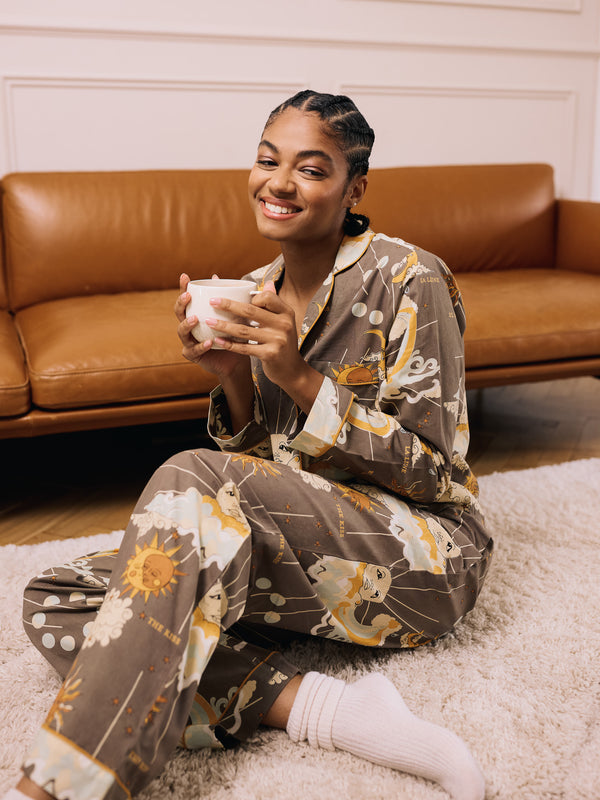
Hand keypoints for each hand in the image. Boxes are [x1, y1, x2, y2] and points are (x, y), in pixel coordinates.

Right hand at [174, 273, 250, 384]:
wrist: (236, 360)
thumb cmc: (232, 336)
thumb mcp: (232, 315)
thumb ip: (226, 298)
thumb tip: (219, 276)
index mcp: (196, 314)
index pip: (187, 299)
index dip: (183, 287)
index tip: (185, 276)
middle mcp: (189, 327)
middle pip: (179, 313)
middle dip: (181, 303)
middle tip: (188, 296)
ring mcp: (189, 341)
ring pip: (181, 331)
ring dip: (186, 324)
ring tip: (195, 319)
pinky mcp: (194, 355)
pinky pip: (194, 350)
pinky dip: (201, 346)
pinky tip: (208, 342)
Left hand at [206, 281, 323, 413]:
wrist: (291, 370)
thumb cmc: (283, 342)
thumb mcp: (283, 321)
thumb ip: (274, 304)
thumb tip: (268, 282)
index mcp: (286, 312)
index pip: (266, 297)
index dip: (250, 296)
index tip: (236, 298)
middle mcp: (284, 324)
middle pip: (250, 311)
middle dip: (228, 305)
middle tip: (212, 301)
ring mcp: (277, 340)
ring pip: (244, 330)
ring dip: (224, 325)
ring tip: (209, 321)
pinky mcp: (270, 354)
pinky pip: (245, 348)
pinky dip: (229, 344)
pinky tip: (217, 340)